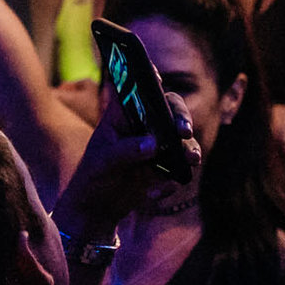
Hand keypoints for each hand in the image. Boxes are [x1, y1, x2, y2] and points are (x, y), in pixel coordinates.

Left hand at [55, 85, 197, 237]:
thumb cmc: (93, 175)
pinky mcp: (165, 167)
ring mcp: (158, 145)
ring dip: (189, 149)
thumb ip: (126, 151)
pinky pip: (178, 169)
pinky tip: (152, 194)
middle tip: (184, 132)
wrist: (97, 208)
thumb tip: (153, 145)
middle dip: (182, 118)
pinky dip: (170, 181)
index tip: (155, 76)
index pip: (139, 88)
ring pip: (182, 140)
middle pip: (170, 109)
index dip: (149, 77)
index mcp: (124, 114)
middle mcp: (144, 124)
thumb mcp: (103, 162)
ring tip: (190, 161)